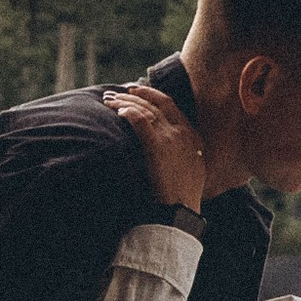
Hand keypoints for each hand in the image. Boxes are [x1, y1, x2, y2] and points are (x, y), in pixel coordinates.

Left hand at [104, 81, 206, 213]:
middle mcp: (182, 132)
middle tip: (116, 92)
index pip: (169, 104)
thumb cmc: (182, 195)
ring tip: (108, 100)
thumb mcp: (192, 168)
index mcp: (192, 135)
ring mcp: (171, 138)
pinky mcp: (158, 147)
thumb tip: (170, 148)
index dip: (151, 94)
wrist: (181, 210)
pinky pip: (140, 121)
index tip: (136, 90)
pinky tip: (117, 111)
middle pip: (155, 104)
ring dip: (125, 102)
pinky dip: (129, 112)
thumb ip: (183, 152)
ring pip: (145, 110)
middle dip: (133, 94)